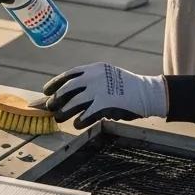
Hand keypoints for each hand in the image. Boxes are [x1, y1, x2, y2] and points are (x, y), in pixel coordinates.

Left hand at [42, 63, 167, 128]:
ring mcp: (100, 90)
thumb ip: (90, 82)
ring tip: (59, 118)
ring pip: (74, 102)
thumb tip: (68, 94)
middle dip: (57, 99)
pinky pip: (87, 114)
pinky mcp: (106, 103)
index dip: (55, 83)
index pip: (69, 75)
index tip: (46, 91)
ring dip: (65, 111)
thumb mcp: (106, 77)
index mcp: (94, 69)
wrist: (148, 93)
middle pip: (68, 88)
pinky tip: (76, 125)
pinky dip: (80, 120)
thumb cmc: (126, 88)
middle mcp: (95, 77)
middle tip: (50, 107)